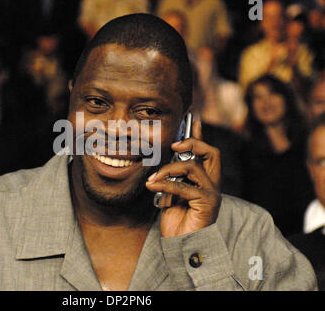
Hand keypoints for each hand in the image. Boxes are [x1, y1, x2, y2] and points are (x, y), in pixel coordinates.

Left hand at [145, 120, 220, 236]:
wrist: (182, 246)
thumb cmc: (176, 222)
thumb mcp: (170, 195)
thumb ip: (170, 179)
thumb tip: (160, 165)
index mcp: (203, 181)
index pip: (205, 153)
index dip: (199, 136)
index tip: (192, 120)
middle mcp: (212, 184)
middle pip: (212, 152)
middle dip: (193, 142)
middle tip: (175, 143)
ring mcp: (212, 193)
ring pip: (193, 166)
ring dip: (169, 169)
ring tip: (154, 179)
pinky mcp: (208, 203)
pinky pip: (185, 186)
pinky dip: (166, 184)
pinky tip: (153, 187)